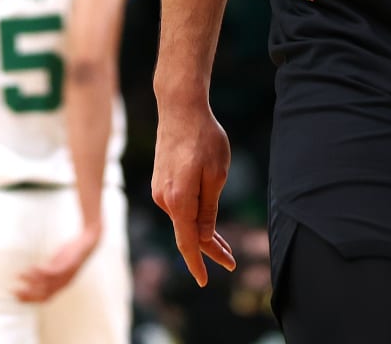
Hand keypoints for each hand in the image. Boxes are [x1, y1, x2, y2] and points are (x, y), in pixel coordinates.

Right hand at [14, 221, 101, 303]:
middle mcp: (64, 284)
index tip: (17, 298)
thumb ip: (48, 271)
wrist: (87, 243)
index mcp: (61, 285)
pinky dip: (42, 272)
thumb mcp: (58, 264)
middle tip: (14, 291)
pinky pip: (53, 272)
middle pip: (44, 295)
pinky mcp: (68, 266)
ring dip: (31, 281)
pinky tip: (32, 268)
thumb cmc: (72, 253)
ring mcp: (66, 276)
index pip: (44, 299)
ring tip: (19, 275)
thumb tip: (33, 273)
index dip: (31, 300)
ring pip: (46, 284)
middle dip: (28, 295)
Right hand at [151, 94, 237, 285]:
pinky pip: (178, 208)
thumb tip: (204, 238)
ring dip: (202, 235)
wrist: (180, 109)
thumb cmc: (203, 138)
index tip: (204, 282)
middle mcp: (163, 199)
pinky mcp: (161, 183)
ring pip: (183, 221)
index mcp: (178, 200)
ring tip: (225, 246)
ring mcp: (160, 191)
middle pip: (187, 234)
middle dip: (209, 250)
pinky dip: (193, 219)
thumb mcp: (216, 175)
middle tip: (231, 262)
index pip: (188, 242)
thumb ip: (209, 209)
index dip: (198, 264)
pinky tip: (206, 223)